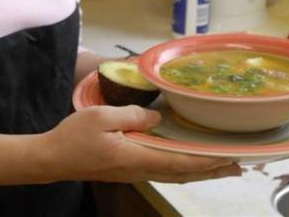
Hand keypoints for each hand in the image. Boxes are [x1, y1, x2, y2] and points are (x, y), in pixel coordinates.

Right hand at [42, 105, 241, 183]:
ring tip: (217, 165)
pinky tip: (182, 160)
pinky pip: (161, 170)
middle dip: (210, 170)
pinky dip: (180, 167)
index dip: (205, 160)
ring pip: (172, 173)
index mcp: (136, 157)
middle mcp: (139, 169)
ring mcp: (132, 172)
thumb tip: (157, 118)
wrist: (52, 158)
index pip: (179, 161)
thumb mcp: (101, 117)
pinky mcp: (125, 169)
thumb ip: (132, 116)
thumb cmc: (74, 136)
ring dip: (198, 170)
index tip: (228, 157)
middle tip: (236, 166)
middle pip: (181, 172)